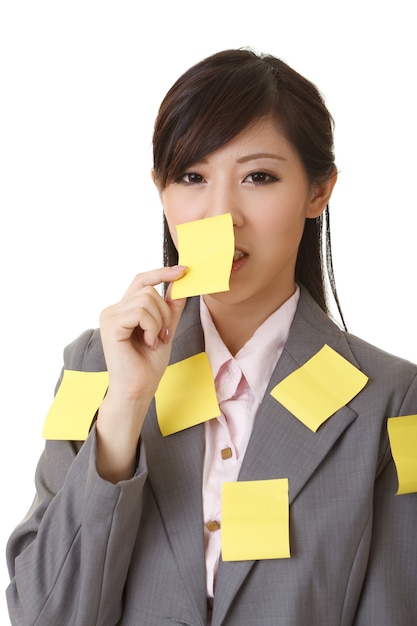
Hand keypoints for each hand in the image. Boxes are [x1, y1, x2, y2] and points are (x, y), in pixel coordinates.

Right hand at [96, 265, 186, 481]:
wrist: (138, 389)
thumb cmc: (148, 365)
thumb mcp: (166, 329)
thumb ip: (171, 308)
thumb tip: (181, 284)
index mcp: (124, 309)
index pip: (142, 280)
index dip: (162, 272)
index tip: (183, 270)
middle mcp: (114, 309)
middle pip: (148, 289)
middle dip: (164, 312)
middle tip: (163, 334)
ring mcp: (110, 316)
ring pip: (147, 299)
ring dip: (159, 322)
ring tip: (154, 340)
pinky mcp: (111, 325)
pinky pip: (140, 312)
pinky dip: (152, 327)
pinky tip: (148, 343)